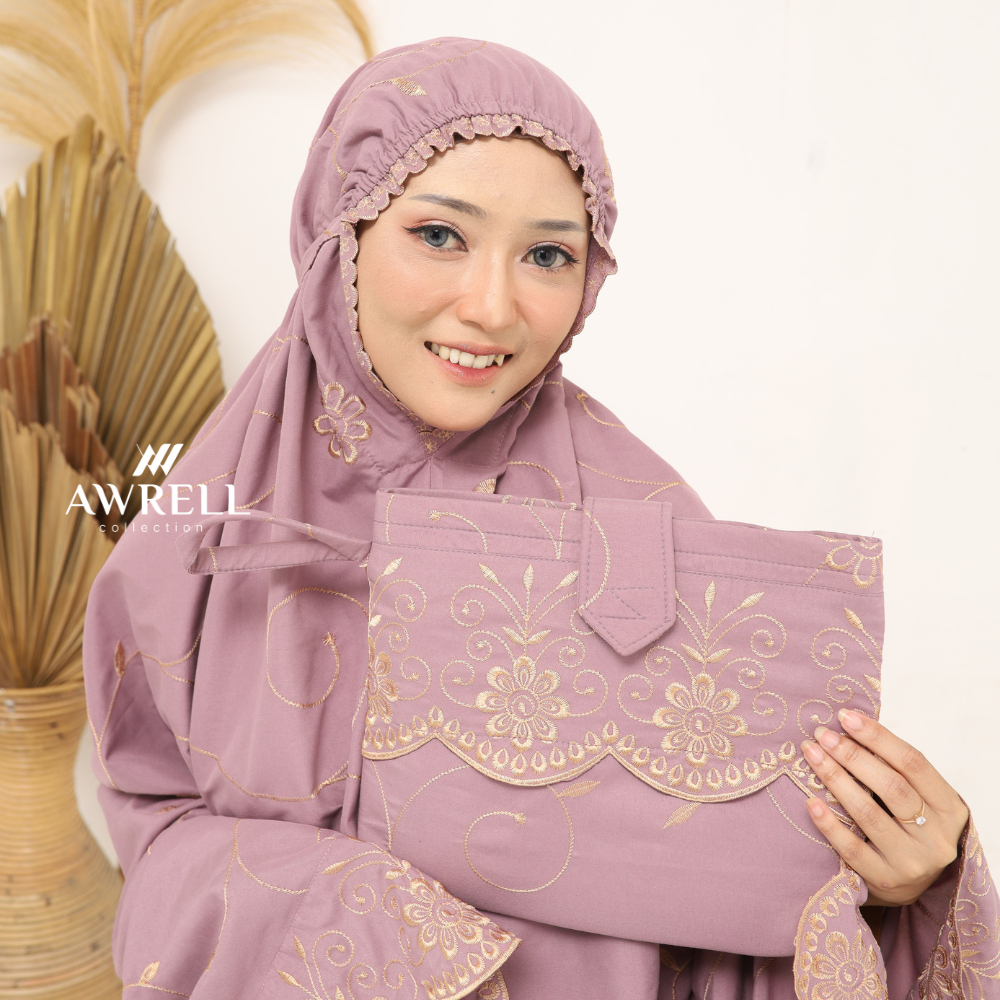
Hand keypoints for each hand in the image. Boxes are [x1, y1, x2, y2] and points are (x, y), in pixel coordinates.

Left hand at [800, 708, 968, 905]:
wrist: (910, 884)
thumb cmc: (909, 827)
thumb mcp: (917, 799)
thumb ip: (895, 769)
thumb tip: (850, 726)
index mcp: (949, 808)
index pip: (913, 763)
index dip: (878, 737)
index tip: (846, 717)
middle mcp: (937, 837)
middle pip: (891, 786)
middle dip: (852, 755)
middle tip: (822, 734)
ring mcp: (912, 862)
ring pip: (869, 814)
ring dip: (835, 779)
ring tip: (812, 754)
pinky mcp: (886, 881)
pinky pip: (852, 849)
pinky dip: (829, 824)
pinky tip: (811, 801)